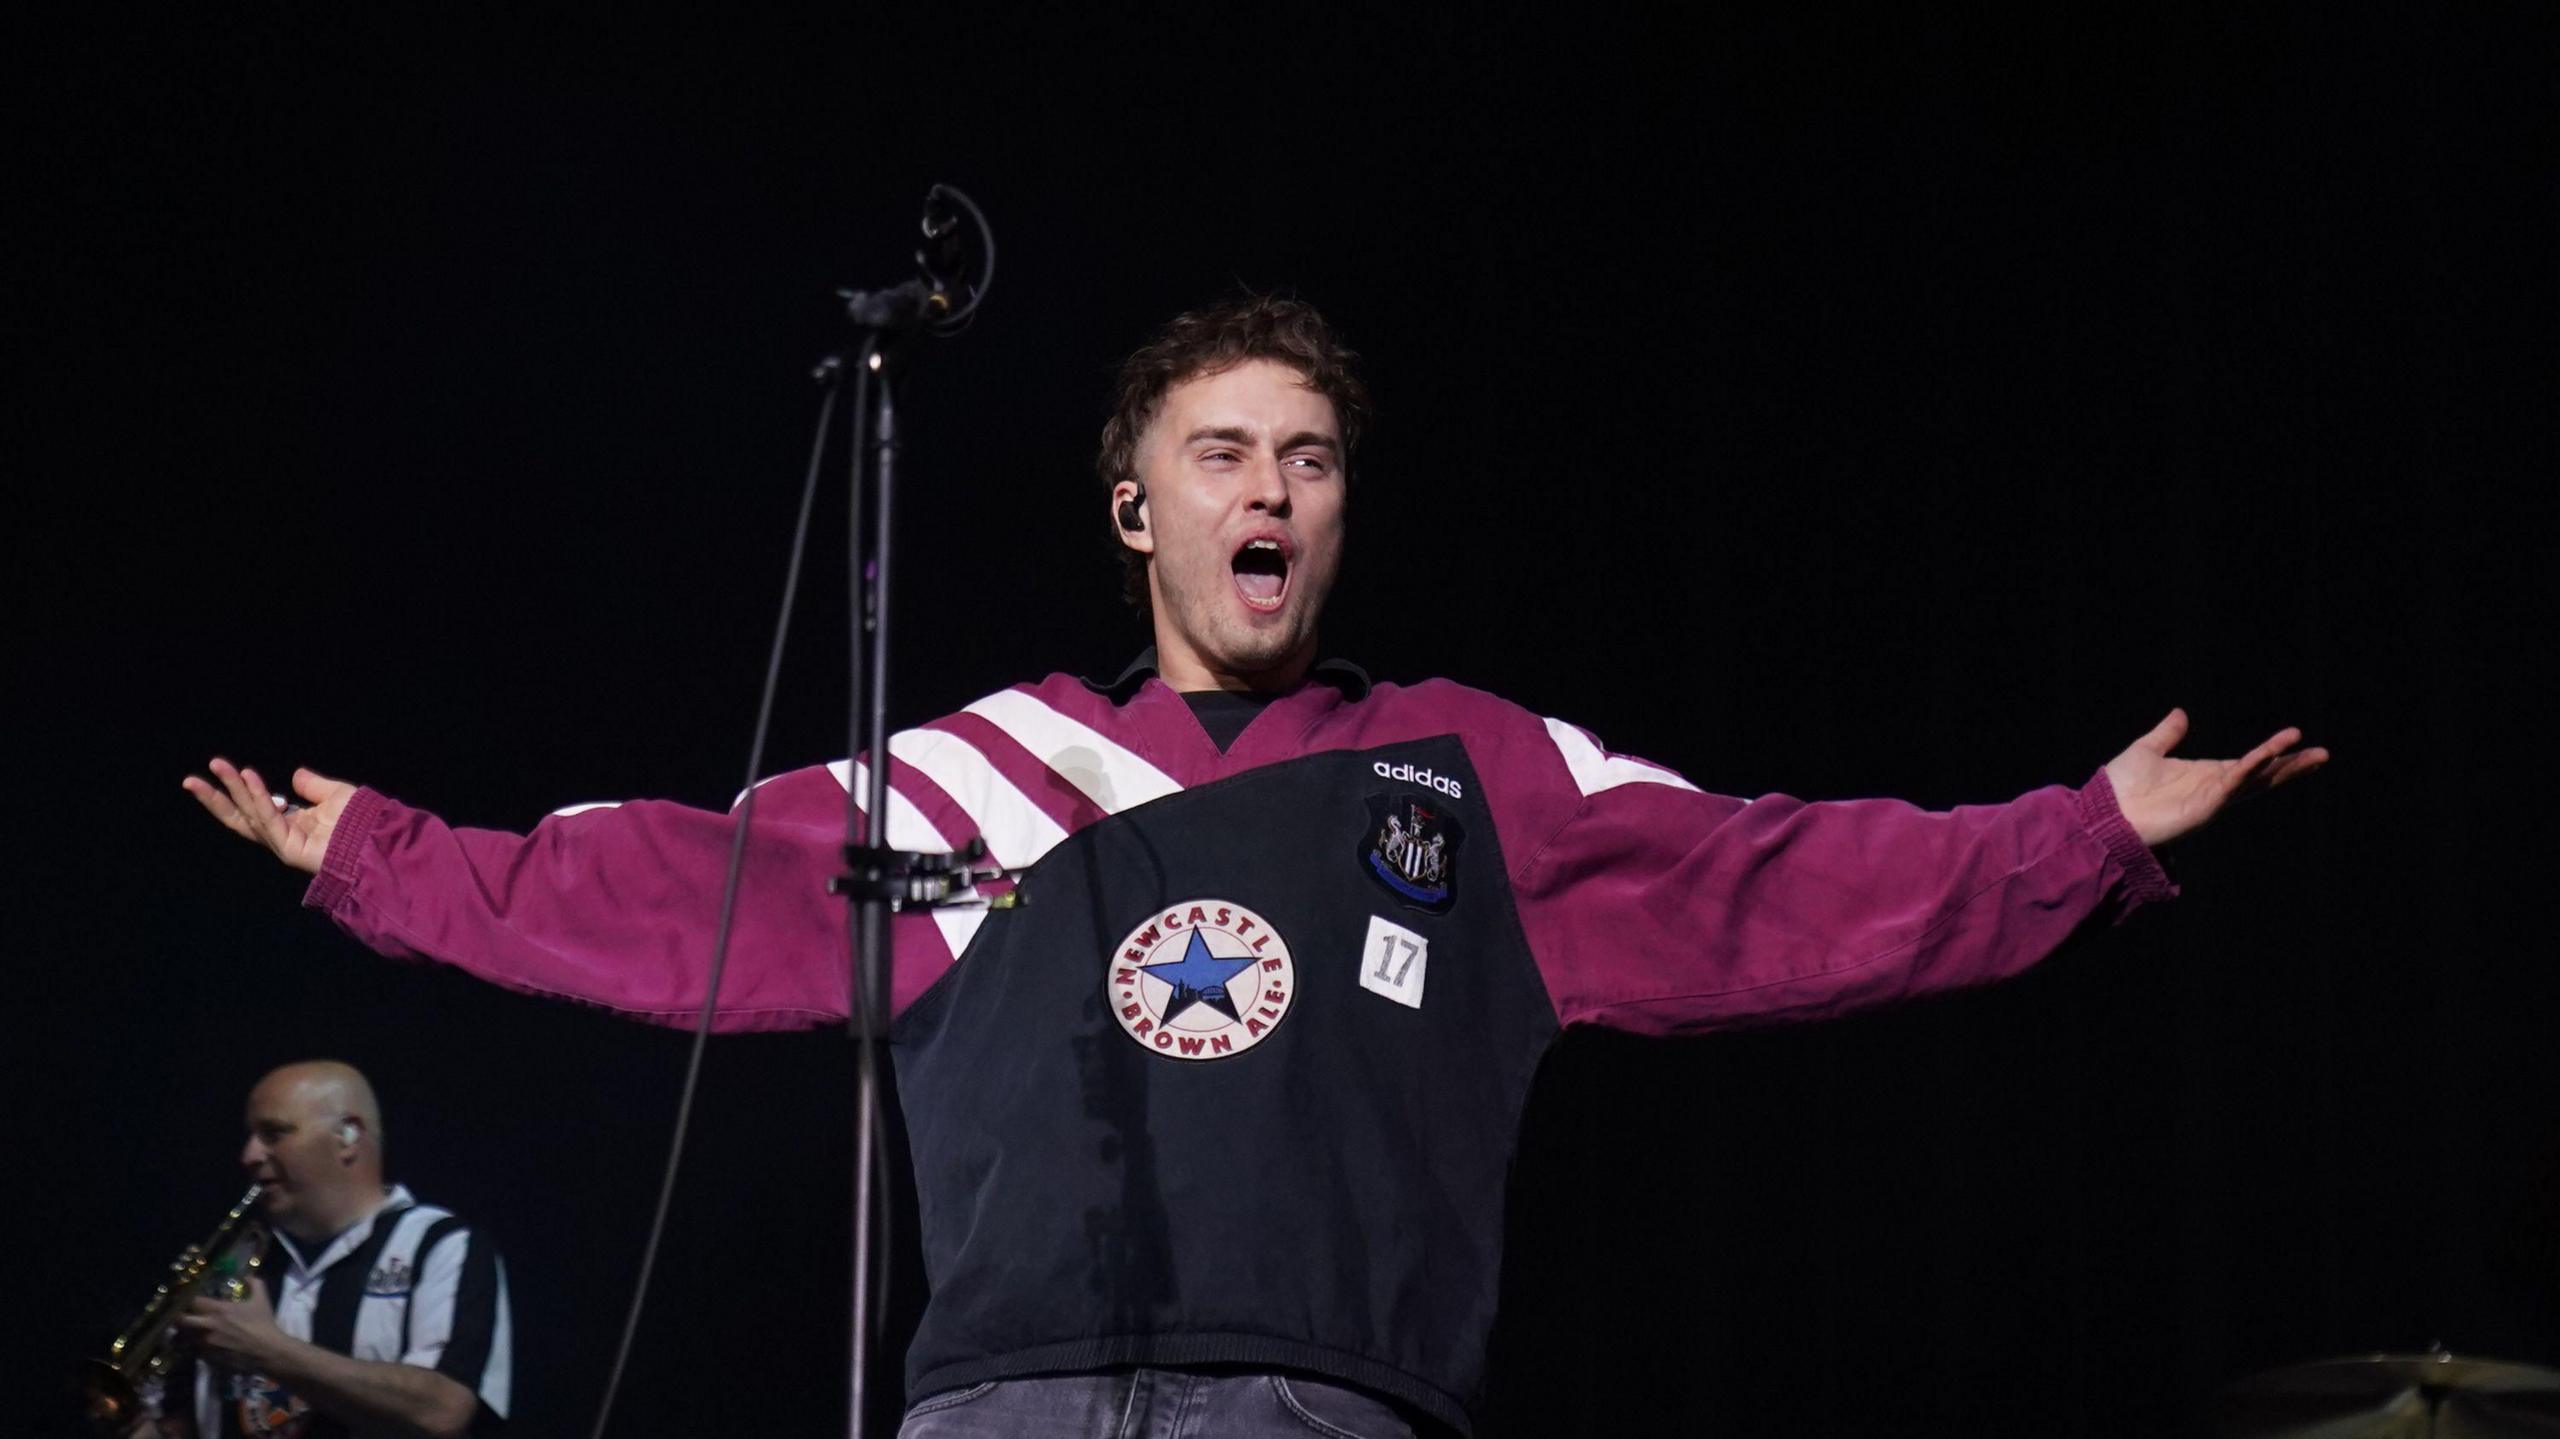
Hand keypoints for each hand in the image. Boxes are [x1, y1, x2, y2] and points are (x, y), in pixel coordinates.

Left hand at [175, 1275, 285, 1371]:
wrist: (267, 1350)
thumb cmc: (263, 1323)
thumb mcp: (261, 1300)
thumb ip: (255, 1284)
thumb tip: (247, 1276)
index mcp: (219, 1310)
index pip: (194, 1301)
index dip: (188, 1298)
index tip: (187, 1297)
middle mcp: (208, 1325)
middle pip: (181, 1320)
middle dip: (178, 1316)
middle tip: (180, 1314)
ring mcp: (206, 1342)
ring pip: (186, 1335)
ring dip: (187, 1331)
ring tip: (190, 1329)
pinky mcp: (208, 1356)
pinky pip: (195, 1349)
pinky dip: (195, 1345)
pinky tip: (202, 1343)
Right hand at [183, 760, 355, 874]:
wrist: (380, 840)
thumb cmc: (362, 822)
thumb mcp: (336, 795)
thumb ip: (314, 786)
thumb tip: (295, 775)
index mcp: (290, 824)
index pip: (254, 808)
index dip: (237, 790)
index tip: (222, 768)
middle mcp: (283, 835)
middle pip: (241, 816)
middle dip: (215, 799)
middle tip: (189, 780)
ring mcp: (285, 843)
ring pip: (250, 815)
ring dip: (233, 790)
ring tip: (218, 765)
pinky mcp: (291, 849)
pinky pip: (269, 819)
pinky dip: (258, 797)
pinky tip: (248, 777)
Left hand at [2104, 709, 2327, 847]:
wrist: (2102, 813)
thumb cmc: (2120, 789)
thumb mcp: (2147, 751)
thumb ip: (2167, 734)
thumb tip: (2181, 713)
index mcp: (2205, 776)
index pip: (2248, 763)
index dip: (2273, 752)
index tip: (2297, 737)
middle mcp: (2214, 789)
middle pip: (2262, 775)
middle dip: (2291, 766)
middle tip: (2322, 754)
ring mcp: (2211, 800)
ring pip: (2253, 779)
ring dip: (2280, 765)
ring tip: (2311, 754)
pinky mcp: (2202, 808)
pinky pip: (2230, 785)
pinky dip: (2248, 770)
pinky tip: (2265, 757)